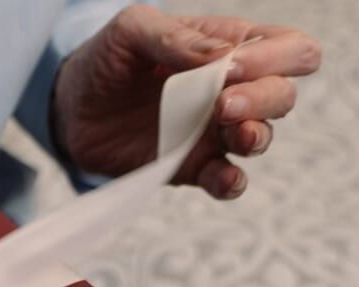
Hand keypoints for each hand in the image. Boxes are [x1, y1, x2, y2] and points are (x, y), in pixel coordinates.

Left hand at [51, 5, 321, 198]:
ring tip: (229, 130)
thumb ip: (177, 38)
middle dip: (263, 98)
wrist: (68, 107)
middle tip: (220, 104)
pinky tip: (223, 177)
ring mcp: (214, 132)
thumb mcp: (131, 30)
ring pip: (263, 136)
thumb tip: (224, 57)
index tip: (231, 67)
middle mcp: (232, 90)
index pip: (290, 48)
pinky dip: (232, 182)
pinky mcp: (192, 166)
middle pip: (283, 94)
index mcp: (229, 47)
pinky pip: (228, 181)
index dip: (276, 57)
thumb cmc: (106, 58)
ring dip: (254, 134)